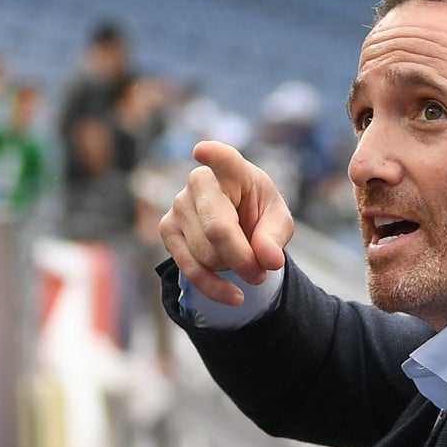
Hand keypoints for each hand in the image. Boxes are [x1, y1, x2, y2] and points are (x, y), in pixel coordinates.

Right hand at [160, 140, 293, 305]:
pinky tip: (234, 296)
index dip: (214, 155)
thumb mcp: (279, 222)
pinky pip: (189, 269)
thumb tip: (267, 259)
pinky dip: (214, 288)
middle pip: (217, 229)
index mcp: (233, 170)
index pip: (224, 159)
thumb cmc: (259, 214)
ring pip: (205, 254)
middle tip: (262, 272)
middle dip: (243, 258)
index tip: (203, 151)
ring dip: (231, 269)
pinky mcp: (167, 229)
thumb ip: (276, 237)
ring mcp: (179, 204)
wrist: (238, 224)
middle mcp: (200, 182)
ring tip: (246, 264)